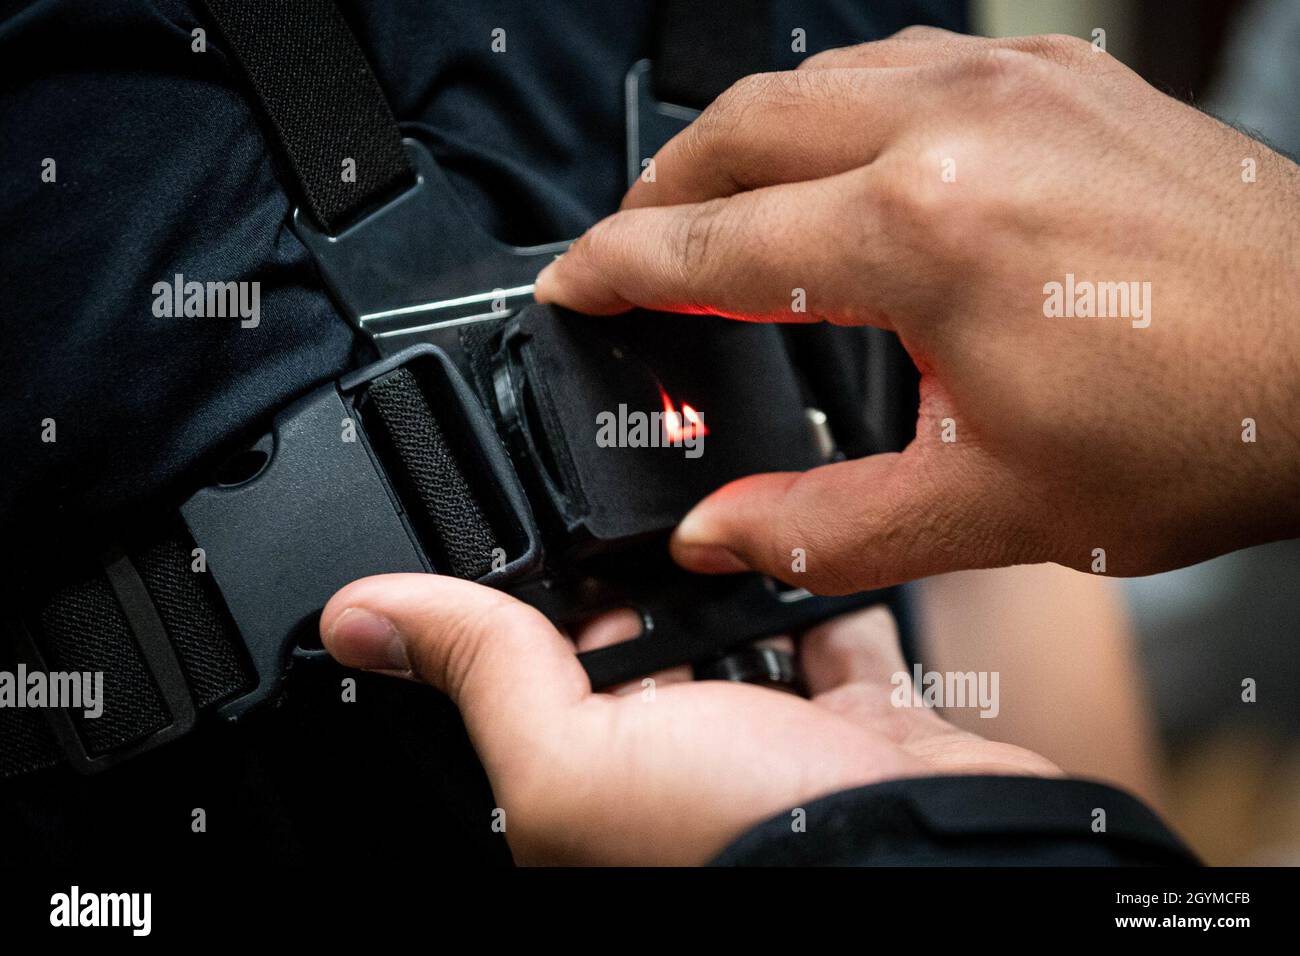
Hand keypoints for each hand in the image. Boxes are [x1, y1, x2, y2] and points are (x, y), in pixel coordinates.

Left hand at [320, 573, 1057, 864]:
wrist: (939, 862)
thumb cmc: (758, 847)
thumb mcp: (576, 758)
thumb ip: (483, 675)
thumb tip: (363, 616)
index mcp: (598, 792)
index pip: (540, 677)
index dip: (535, 606)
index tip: (541, 538)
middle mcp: (683, 779)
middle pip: (645, 650)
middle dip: (644, 587)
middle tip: (641, 525)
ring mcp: (777, 755)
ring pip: (740, 637)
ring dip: (733, 582)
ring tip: (721, 526)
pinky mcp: (860, 730)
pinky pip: (836, 638)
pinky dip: (825, 595)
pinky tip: (808, 551)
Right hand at [535, 27, 1299, 592]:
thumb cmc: (1203, 427)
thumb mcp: (990, 509)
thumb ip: (825, 527)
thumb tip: (721, 536)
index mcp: (921, 235)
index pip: (707, 247)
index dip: (615, 272)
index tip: (571, 290)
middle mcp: (951, 128)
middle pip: (732, 132)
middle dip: (654, 195)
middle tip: (624, 254)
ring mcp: (1005, 84)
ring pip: (805, 78)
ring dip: (733, 142)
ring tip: (709, 208)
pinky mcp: (1050, 73)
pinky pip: (892, 61)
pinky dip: (824, 108)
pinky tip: (827, 155)